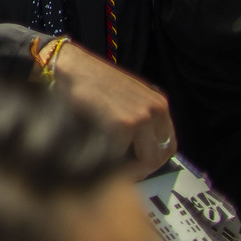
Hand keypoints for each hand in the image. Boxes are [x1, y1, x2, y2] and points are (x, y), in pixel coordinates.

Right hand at [53, 45, 176, 168]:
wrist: (71, 66)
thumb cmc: (92, 80)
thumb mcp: (127, 96)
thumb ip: (140, 116)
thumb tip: (140, 147)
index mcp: (159, 104)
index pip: (169, 144)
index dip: (153, 159)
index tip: (135, 166)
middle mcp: (156, 110)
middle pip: (160, 156)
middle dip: (141, 168)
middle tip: (122, 174)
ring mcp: (141, 118)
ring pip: (145, 161)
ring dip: (128, 170)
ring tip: (111, 170)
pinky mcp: (122, 125)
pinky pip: (120, 156)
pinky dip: (108, 160)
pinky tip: (96, 155)